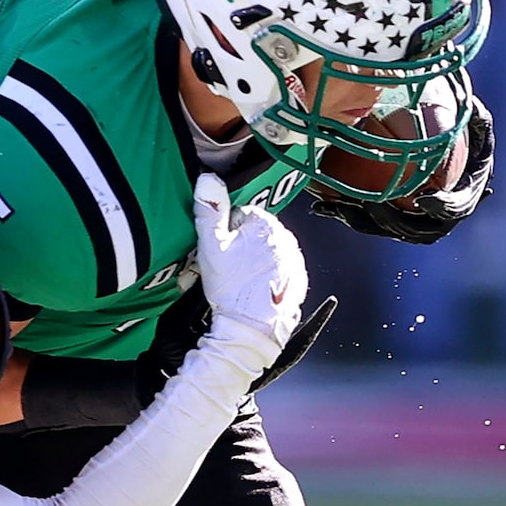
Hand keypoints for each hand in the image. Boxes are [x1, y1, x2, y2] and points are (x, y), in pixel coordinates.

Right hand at [191, 174, 308, 376]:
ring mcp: (295, 260)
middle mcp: (286, 238)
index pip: (240, 215)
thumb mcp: (211, 246)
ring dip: (254, 262)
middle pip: (255, 234)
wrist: (252, 327)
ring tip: (240, 282)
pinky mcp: (298, 280)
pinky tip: (253, 290)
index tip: (219, 251)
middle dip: (241, 247)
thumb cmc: (232, 289)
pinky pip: (279, 272)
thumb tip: (207, 178)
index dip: (225, 233)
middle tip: (227, 269)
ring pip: (267, 253)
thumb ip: (209, 210)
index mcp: (265, 223)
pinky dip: (267, 278)